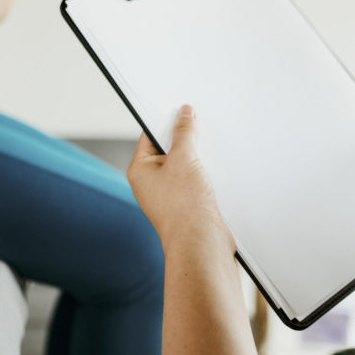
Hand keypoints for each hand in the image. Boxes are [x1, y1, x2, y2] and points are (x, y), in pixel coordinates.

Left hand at [126, 105, 233, 252]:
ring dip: (197, 158)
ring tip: (208, 153)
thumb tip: (184, 114)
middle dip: (185, 139)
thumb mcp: (184, 158)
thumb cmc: (184, 209)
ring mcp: (168, 195)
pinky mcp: (186, 204)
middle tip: (199, 128)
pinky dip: (204, 173)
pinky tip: (215, 171)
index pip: (149, 135)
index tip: (182, 109)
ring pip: (183, 165)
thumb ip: (185, 132)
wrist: (201, 244)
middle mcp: (150, 183)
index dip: (166, 121)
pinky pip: (194, 180)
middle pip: (168, 149)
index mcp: (140, 170)